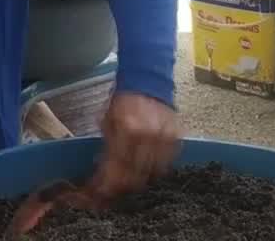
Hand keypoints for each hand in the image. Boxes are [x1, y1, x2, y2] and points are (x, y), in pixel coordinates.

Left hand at [1, 93, 179, 238]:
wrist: (147, 81)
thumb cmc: (122, 101)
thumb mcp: (106, 121)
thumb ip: (107, 147)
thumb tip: (102, 174)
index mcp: (127, 129)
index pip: (117, 167)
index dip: (107, 184)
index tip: (98, 194)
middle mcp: (148, 136)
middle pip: (135, 176)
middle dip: (120, 187)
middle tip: (111, 192)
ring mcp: (165, 139)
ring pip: (151, 174)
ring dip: (137, 181)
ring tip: (126, 183)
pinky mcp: (176, 140)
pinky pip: (165, 165)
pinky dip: (153, 171)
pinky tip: (143, 170)